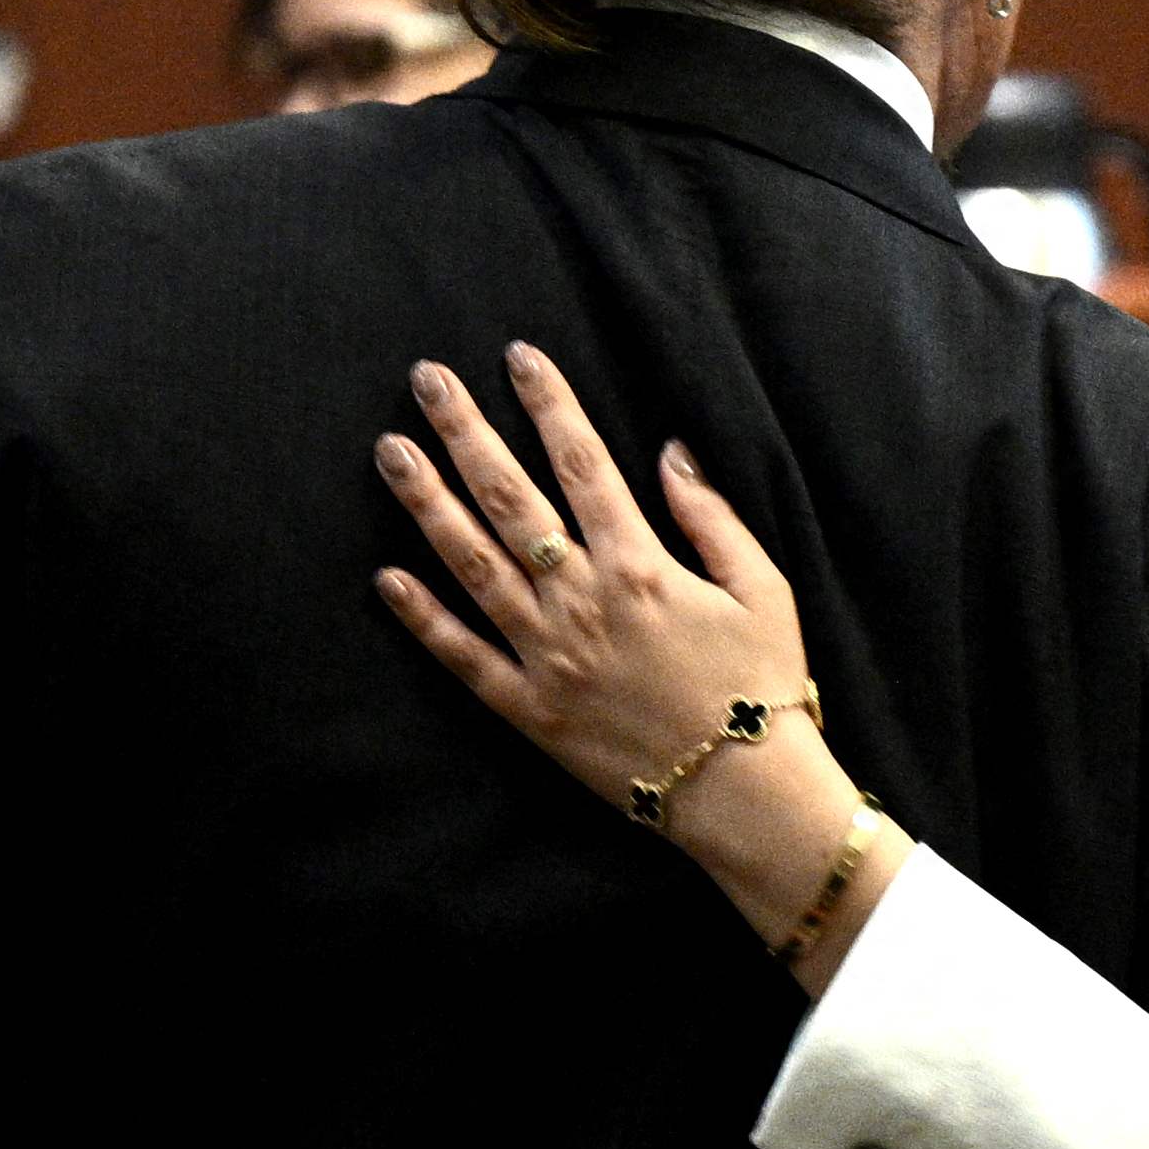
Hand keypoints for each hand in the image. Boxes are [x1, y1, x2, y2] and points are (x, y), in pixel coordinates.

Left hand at [371, 345, 859, 934]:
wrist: (745, 792)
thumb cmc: (763, 687)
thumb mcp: (762, 588)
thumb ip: (711, 517)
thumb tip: (671, 452)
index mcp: (640, 565)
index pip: (582, 463)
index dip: (549, 403)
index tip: (517, 356)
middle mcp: (582, 602)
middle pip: (510, 498)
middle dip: (465, 432)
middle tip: (425, 380)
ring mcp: (547, 656)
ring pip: (472, 565)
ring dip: (427, 504)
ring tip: (391, 453)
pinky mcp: (529, 710)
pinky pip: (464, 657)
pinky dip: (422, 618)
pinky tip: (386, 576)